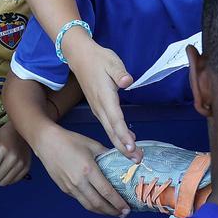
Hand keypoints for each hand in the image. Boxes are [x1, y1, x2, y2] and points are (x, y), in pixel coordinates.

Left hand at [0, 124, 30, 185]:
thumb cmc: (2, 137)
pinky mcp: (26, 167)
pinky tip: (8, 168)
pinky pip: (13, 181)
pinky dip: (8, 177)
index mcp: (2, 148)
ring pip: (4, 182)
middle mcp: (13, 156)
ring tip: (0, 167)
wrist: (20, 131)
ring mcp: (21, 162)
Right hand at [27, 124, 125, 215]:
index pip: (106, 192)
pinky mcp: (64, 189)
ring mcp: (70, 187)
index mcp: (88, 170)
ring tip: (113, 212)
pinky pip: (80, 200)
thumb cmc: (70, 141)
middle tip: (124, 214)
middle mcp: (79, 182)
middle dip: (112, 211)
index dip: (118, 203)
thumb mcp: (92, 144)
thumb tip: (121, 160)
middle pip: (98, 204)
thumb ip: (107, 154)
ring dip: (102, 212)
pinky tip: (98, 204)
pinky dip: (91, 205)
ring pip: (88, 206)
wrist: (47, 142)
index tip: (127, 209)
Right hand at [66, 35, 137, 157]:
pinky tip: (126, 142)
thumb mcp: (111, 61)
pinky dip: (117, 137)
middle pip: (112, 131)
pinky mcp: (98, 109)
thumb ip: (119, 72)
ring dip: (121, 145)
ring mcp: (98, 109)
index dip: (123, 134)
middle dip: (124, 147)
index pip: (115, 119)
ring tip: (134, 157)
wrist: (79, 57)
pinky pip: (108, 126)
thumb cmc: (98, 59)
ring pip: (110, 131)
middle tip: (137, 160)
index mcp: (105, 97)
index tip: (131, 148)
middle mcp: (100, 107)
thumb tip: (127, 81)